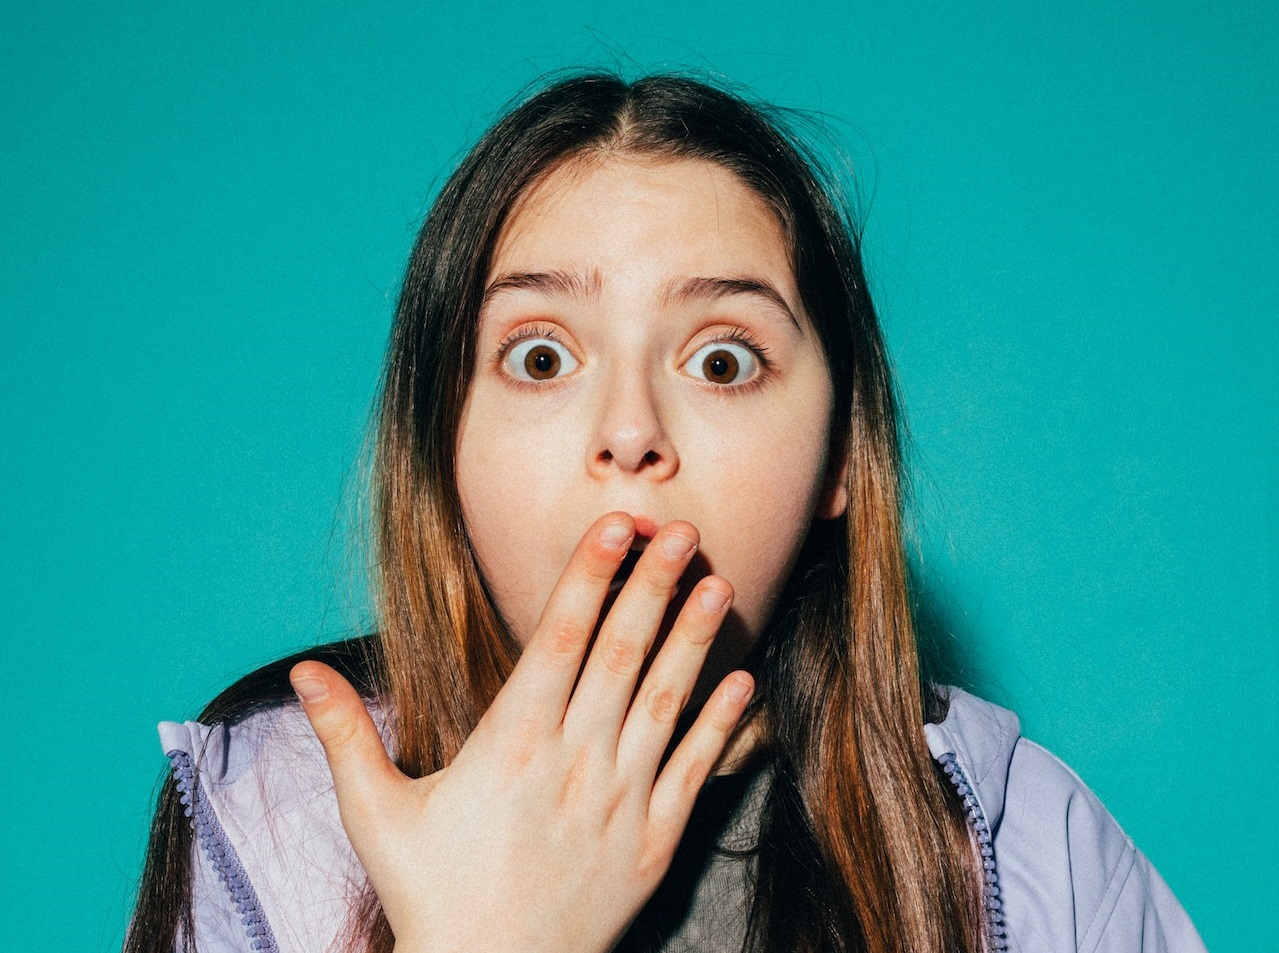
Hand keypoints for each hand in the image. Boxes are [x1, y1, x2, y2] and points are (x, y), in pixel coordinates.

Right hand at [290, 513, 753, 952]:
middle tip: (680, 527)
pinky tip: (744, 684)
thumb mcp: (375, 815)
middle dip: (651, 585)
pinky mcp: (653, 844)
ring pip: (664, 702)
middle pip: (619, 655)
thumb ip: (344, 736)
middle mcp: (573, 763)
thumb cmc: (431, 897)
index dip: (587, 576)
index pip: (557, 638)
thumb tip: (301, 671)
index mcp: (510, 744)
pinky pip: (694, 772)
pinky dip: (721, 726)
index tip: (614, 526)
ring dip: (693, 640)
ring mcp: (620, 803)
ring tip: (717, 582)